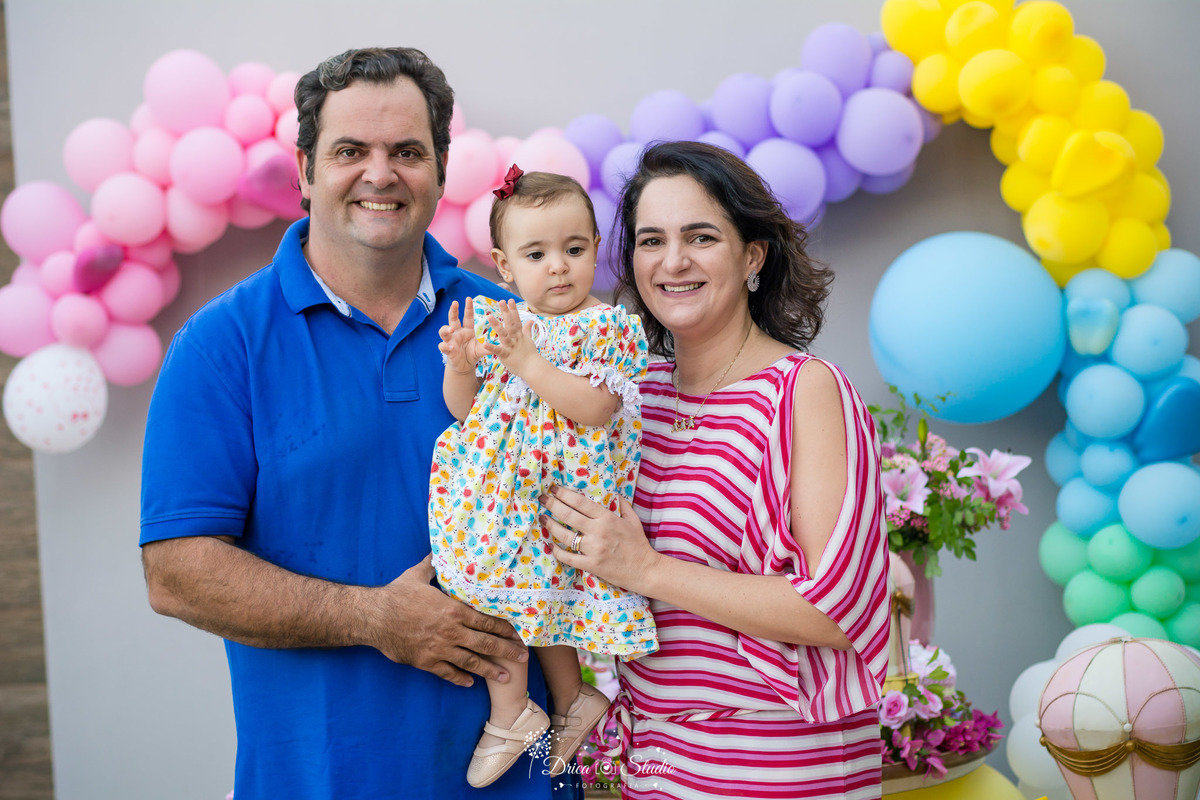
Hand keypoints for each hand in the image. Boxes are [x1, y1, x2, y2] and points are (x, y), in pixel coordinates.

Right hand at [363, 555, 527, 686]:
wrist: (373, 617)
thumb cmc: (396, 594)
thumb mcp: (417, 574)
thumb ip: (433, 565)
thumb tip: (439, 549)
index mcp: (453, 610)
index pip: (486, 621)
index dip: (504, 628)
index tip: (518, 633)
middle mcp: (451, 632)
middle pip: (486, 643)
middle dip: (506, 651)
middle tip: (523, 657)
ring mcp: (439, 649)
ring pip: (471, 662)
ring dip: (490, 670)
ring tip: (505, 677)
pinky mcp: (426, 662)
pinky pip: (447, 673)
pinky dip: (460, 679)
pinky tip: (471, 683)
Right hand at [438, 298, 482, 373]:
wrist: (465, 366)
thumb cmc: (472, 353)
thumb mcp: (481, 349)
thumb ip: (488, 347)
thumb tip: (501, 344)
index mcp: (466, 329)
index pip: (466, 316)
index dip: (467, 307)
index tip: (468, 298)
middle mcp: (457, 332)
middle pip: (452, 319)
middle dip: (453, 310)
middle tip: (455, 303)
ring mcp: (450, 340)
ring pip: (444, 331)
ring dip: (446, 329)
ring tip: (451, 329)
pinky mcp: (447, 350)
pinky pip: (443, 346)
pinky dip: (445, 346)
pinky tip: (450, 347)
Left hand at [483, 299, 538, 375]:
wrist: (533, 368)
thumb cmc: (530, 355)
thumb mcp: (529, 340)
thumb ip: (527, 330)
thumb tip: (531, 320)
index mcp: (519, 335)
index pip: (517, 320)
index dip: (513, 310)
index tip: (510, 299)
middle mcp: (515, 338)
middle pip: (510, 323)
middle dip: (506, 312)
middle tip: (501, 301)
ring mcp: (511, 346)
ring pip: (503, 334)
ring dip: (496, 325)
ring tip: (489, 316)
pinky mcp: (506, 355)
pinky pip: (498, 350)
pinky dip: (491, 347)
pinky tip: (484, 343)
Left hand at [539, 490, 659, 594]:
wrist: (645, 570)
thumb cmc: (638, 544)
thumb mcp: (633, 520)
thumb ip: (623, 505)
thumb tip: (614, 492)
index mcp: (607, 518)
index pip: (580, 503)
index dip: (564, 494)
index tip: (554, 489)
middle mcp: (598, 531)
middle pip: (568, 515)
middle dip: (552, 504)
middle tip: (542, 498)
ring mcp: (593, 549)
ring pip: (564, 535)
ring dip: (550, 525)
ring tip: (542, 518)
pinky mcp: (590, 565)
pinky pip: (568, 557)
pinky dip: (557, 551)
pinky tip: (550, 544)